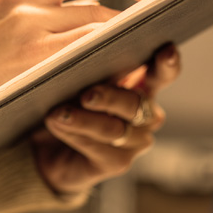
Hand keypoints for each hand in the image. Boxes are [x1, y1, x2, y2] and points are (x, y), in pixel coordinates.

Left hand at [32, 44, 180, 195]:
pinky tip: (57, 125)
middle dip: (110, 97)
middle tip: (86, 95)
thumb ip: (86, 68)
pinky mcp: (118, 162)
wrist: (45, 148)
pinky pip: (99, 148)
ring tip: (57, 113)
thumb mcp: (72, 81)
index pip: (161, 74)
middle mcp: (146, 115)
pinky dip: (75, 134)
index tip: (166, 50)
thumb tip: (83, 50)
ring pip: (114, 129)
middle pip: (136, 104)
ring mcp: (135, 141)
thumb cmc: (63, 103)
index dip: (167, 64)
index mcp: (141, 86)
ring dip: (83, 120)